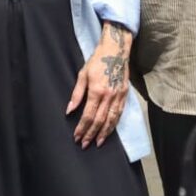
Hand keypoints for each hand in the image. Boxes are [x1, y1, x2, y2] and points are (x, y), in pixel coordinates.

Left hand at [66, 22, 131, 148]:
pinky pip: (119, 113)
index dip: (82, 128)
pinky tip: (109, 131)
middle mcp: (109, 96)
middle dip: (91, 134)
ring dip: (104, 133)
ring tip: (97, 142)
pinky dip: (114, 124)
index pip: (88, 115)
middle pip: (100, 121)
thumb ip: (76, 94)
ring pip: (112, 120)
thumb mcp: (82, 74)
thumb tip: (69, 110)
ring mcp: (118, 96)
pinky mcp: (125, 95)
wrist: (115, 50)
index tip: (77, 136)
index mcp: (97, 90)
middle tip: (84, 144)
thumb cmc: (97, 61)